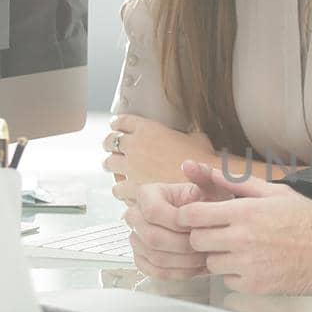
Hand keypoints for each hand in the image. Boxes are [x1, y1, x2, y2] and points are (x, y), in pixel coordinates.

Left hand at [103, 114, 217, 188]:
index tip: (116, 126)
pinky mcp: (132, 187)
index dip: (117, 123)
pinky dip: (120, 189)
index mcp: (148, 129)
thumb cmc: (203, 160)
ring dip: (112, 166)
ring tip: (116, 171)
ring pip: (108, 164)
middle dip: (110, 144)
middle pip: (110, 141)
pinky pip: (117, 187)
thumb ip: (186, 133)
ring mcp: (131, 167)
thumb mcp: (197, 137)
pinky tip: (125, 190)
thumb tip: (190, 132)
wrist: (202, 183)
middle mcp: (135, 146)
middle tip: (113, 149)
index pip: (122, 121)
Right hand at [123, 161, 238, 279]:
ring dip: (183, 260)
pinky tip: (195, 267)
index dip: (177, 222)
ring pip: (155, 256)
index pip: (153, 211)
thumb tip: (189, 166)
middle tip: (205, 246)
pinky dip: (177, 272)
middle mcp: (135, 215)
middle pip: (152, 237)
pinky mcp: (142, 258)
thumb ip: (202, 175)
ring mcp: (136, 238)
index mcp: (147, 194)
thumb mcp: (209, 186)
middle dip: (183, 245)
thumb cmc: (206, 203)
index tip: (198, 226)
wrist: (203, 220)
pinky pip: (155, 271)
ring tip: (205, 257)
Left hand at [177, 164, 311, 295]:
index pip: (193, 215)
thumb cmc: (308, 219)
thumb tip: (208, 172)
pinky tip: (253, 265)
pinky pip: (228, 281)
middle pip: (196, 241)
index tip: (194, 218)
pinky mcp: (255, 285)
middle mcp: (242, 238)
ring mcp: (247, 264)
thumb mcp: (275, 193)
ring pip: (210, 263)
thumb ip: (238, 183)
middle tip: (218, 234)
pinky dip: (235, 274)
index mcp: (245, 212)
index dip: (188, 216)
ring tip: (239, 250)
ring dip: (219, 257)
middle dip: (202, 237)